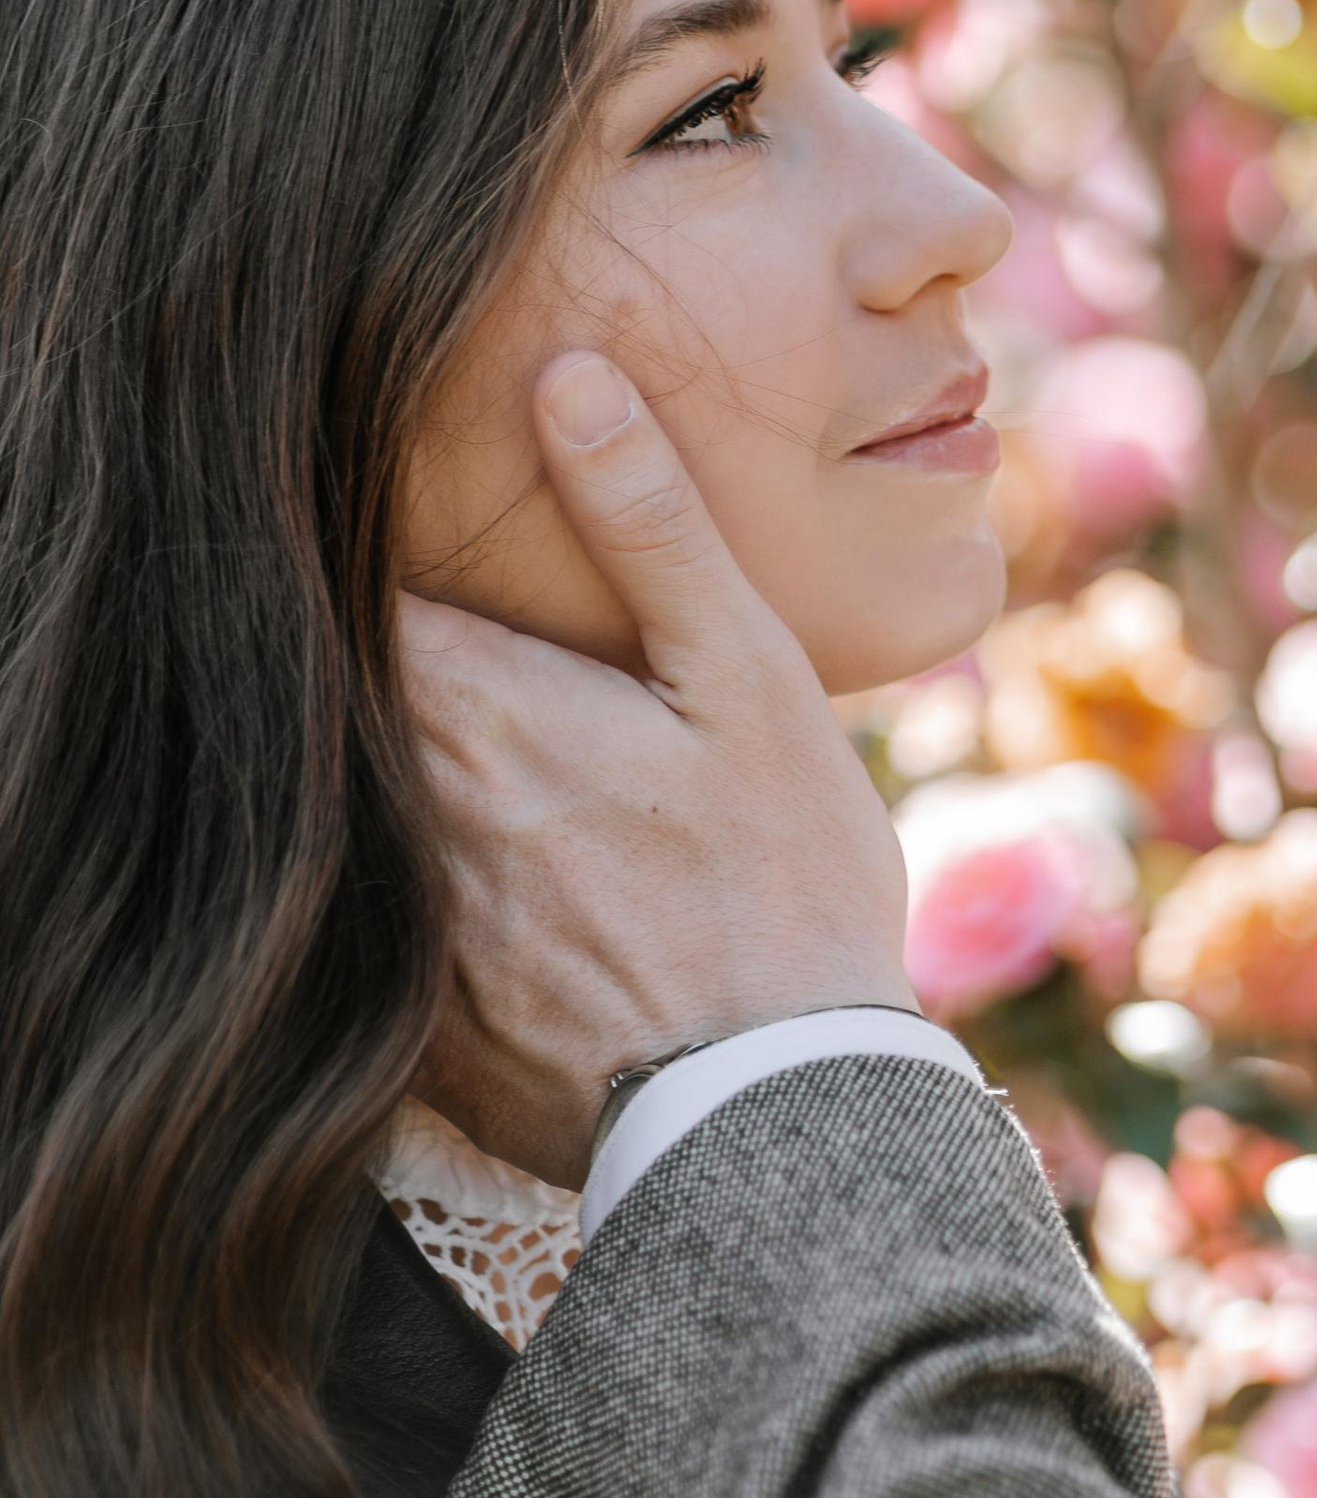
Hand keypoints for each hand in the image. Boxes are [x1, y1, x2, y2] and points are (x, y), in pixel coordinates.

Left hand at [401, 352, 916, 1184]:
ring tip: (529, 802)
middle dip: (404, 672)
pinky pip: (385, 939)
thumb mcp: (746, 682)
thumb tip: (569, 374)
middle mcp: (409, 808)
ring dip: (421, 794)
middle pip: (354, 702)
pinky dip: (434, 911)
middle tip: (508, 678)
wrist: (774, 1123)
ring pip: (365, 818)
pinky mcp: (414, 1028)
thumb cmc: (781, 886)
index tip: (431, 542)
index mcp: (478, 706)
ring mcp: (402, 923)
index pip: (365, 592)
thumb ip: (652, 526)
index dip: (387, 557)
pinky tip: (529, 922)